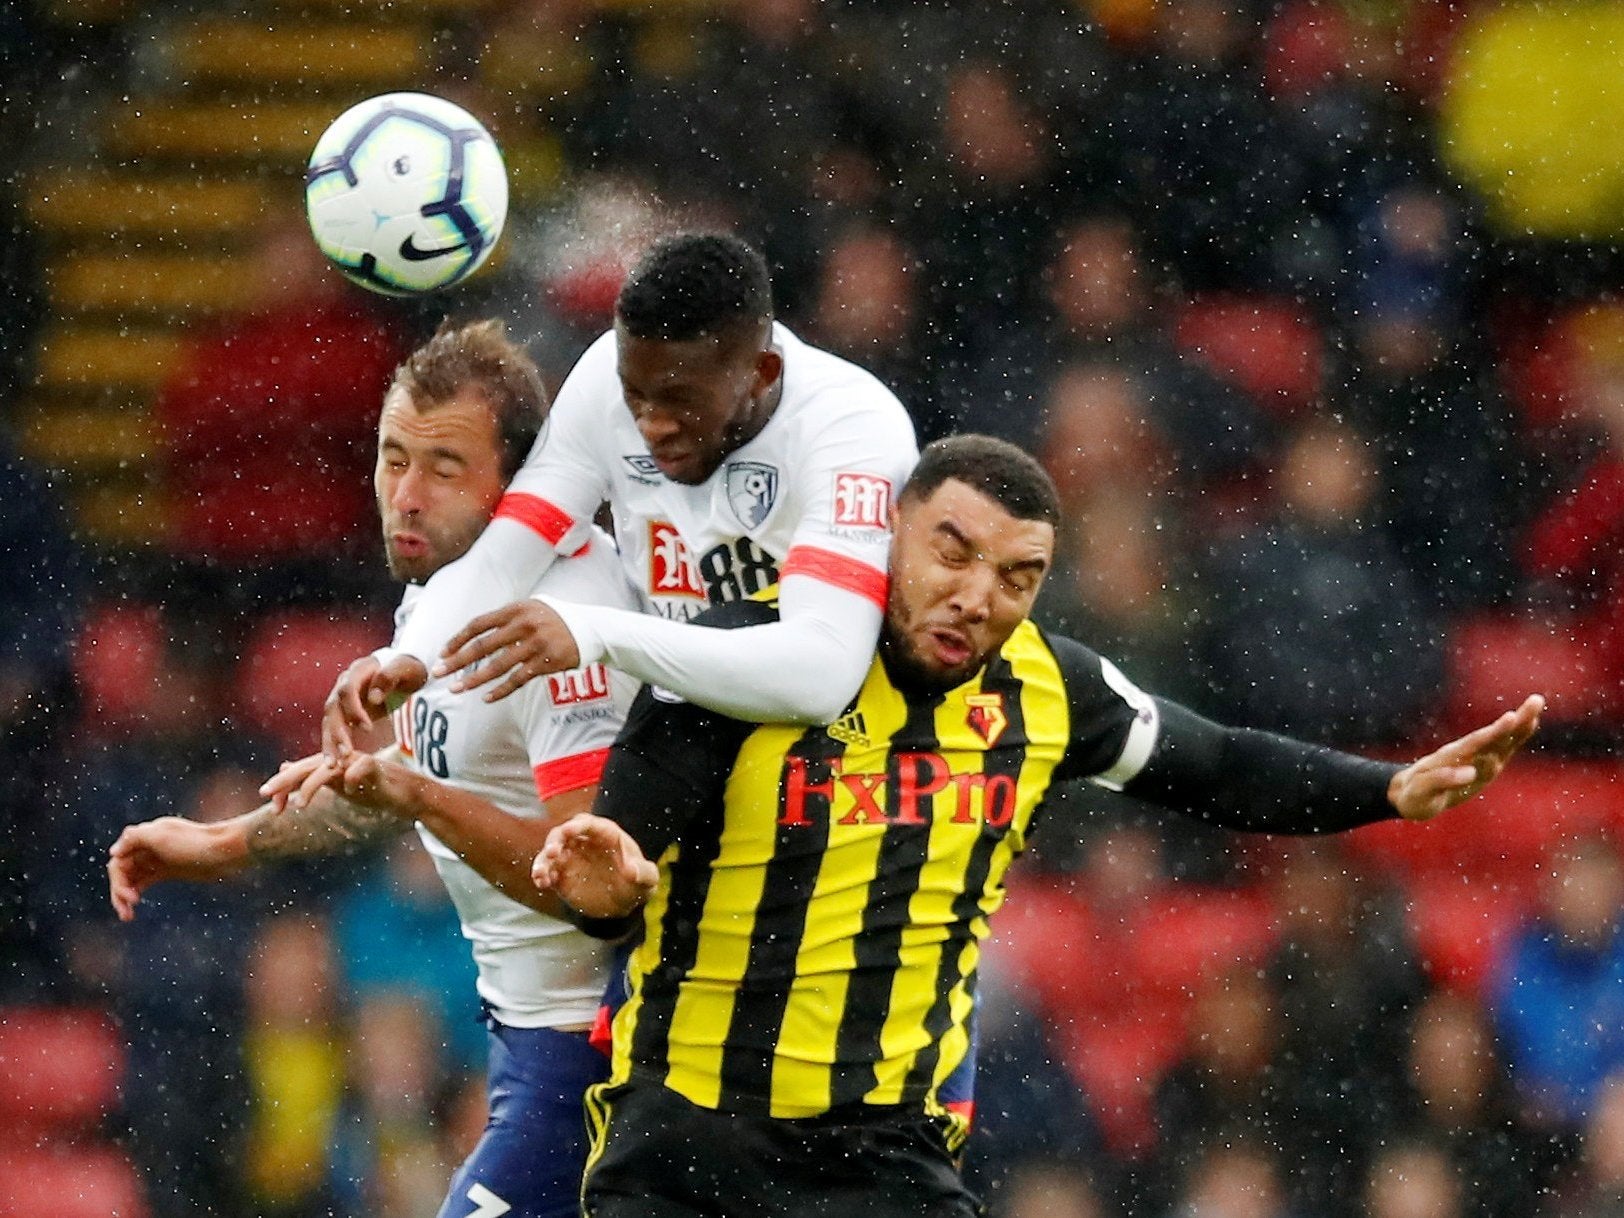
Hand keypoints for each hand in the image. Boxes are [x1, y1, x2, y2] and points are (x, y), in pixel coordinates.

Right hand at [107, 818, 244, 921]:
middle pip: (123, 869)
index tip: (129, 897)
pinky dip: (136, 892)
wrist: (228, 852)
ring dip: (125, 895)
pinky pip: (145, 880)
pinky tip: (133, 907)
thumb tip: (113, 852)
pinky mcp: (169, 869)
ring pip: (132, 877)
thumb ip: (135, 838)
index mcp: (146, 834)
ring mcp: (159, 858)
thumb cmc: (197, 843)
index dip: (118, 879)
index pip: (119, 859)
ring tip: (127, 916)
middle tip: (126, 911)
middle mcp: (149, 845)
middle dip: (120, 890)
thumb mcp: (163, 836)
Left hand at [259, 751, 422, 817]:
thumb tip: (285, 767)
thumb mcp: (338, 785)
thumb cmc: (374, 790)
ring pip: (328, 769)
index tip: (271, 808)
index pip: (300, 772)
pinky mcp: (374, 766)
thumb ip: (313, 777)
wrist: (407, 793)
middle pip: (307, 767)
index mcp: (330, 764)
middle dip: (284, 781)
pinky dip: (351, 781)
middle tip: (264, 794)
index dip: (283, 787)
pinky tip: (350, 792)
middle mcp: (340, 759)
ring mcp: (357, 761)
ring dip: (311, 786)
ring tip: (299, 806)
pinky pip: (358, 771)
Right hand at [321, 654, 426, 763]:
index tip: (368, 728)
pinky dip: (333, 746)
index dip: (354, 710)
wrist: (407, 673)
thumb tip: (373, 697)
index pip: (347, 690)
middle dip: (337, 732)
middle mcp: (344, 684)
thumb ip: (389, 677)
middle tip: (345, 754)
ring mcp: (343, 700)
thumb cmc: (409, 670)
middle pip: (333, 708)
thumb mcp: (407, 669)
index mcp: (359, 670)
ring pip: (330, 722)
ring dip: (330, 743)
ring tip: (332, 765)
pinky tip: (334, 764)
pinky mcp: (345, 714)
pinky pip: (334, 730)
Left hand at [436, 601, 580, 701]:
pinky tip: (487, 698)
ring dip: (474, 680)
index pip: (478, 624)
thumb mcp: (530, 609)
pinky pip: (518, 680)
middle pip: (483, 646)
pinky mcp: (546, 663)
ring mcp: (535, 645)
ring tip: (457, 689)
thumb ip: (505, 620)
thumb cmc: (554, 620)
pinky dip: (501, 690)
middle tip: (439, 672)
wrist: (589, 628)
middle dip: (457, 661)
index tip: (442, 652)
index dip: (458, 639)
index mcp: (516, 610)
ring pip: (497, 666)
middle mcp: (523, 625)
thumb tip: (473, 636)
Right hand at [532, 813, 656, 918]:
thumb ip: (643, 873)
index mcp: (605, 834)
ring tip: (540, 874)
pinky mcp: (561, 874)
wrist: (624, 902)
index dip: (577, 825)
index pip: (588, 824)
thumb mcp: (648, 879)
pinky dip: (541, 875)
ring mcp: (570, 857)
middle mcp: (584, 841)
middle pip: (563, 833)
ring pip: (550, 852)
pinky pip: (547, 871)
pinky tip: (542, 883)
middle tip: (551, 853)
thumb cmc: (638, 883)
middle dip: (555, 840)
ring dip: (542, 860)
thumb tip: (632, 870)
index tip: (568, 830)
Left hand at [1389, 694, 1543, 821]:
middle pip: (1496, 735)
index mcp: (1452, 757)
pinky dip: (1515, 739)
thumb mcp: (1421, 792)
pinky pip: (1503, 752)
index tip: (1512, 717)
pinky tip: (1529, 723)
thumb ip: (1441, 781)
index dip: (1495, 732)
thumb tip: (1470, 772)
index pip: (1478, 742)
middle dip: (1517, 721)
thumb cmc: (1415, 794)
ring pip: (1503, 741)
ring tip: (1536, 709)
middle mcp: (1467, 755)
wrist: (1410, 794)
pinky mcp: (1484, 769)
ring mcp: (1477, 760)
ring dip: (1520, 727)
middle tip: (1536, 700)